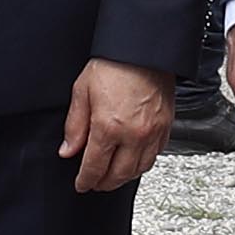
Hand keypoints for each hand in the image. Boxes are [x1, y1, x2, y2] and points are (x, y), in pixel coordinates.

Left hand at [61, 57, 171, 193]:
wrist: (143, 49)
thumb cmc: (114, 64)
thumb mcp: (82, 91)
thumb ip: (75, 125)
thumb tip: (68, 150)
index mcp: (109, 127)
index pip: (94, 167)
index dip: (86, 180)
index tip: (81, 184)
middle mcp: (134, 135)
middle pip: (118, 175)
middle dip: (104, 183)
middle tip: (95, 183)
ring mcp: (153, 133)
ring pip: (139, 170)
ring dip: (124, 177)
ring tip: (112, 175)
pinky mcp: (166, 127)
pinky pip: (155, 156)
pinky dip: (142, 164)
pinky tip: (133, 160)